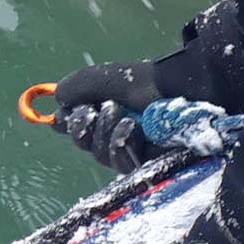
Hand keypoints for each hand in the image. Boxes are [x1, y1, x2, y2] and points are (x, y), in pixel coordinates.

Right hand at [45, 59, 162, 170]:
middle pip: (84, 142)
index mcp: (107, 110)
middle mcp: (117, 131)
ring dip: (105, 133)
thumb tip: (57, 97)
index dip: (68, 123)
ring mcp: (132, 150)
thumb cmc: (152, 82)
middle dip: (83, 126)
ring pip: (100, 154)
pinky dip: (121, 144)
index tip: (63, 116)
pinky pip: (121, 163)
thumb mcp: (111, 78)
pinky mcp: (147, 165)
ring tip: (123, 116)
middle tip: (94, 111)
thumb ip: (81, 85)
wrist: (186, 90)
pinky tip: (131, 129)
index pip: (78, 124)